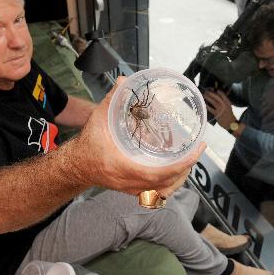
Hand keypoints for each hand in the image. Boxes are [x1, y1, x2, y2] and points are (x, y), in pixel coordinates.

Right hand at [74, 77, 206, 195]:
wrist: (76, 165)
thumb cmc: (88, 144)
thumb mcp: (98, 119)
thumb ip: (112, 100)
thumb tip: (125, 81)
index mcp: (122, 167)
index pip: (158, 174)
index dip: (180, 165)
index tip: (194, 152)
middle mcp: (129, 182)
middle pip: (166, 184)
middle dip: (185, 169)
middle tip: (196, 150)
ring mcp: (132, 189)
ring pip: (164, 191)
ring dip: (180, 177)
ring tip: (190, 159)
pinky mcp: (133, 190)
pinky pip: (157, 192)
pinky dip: (170, 182)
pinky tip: (177, 170)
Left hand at [203, 89, 236, 129]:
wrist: (230, 123)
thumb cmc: (229, 115)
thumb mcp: (229, 106)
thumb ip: (224, 101)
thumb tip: (216, 96)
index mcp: (227, 102)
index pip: (222, 94)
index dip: (216, 90)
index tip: (212, 88)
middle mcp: (224, 104)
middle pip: (216, 96)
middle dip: (210, 93)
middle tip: (206, 91)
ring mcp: (220, 109)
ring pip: (212, 101)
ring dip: (207, 97)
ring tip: (204, 95)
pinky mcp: (216, 114)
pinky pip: (210, 108)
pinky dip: (206, 105)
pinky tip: (203, 103)